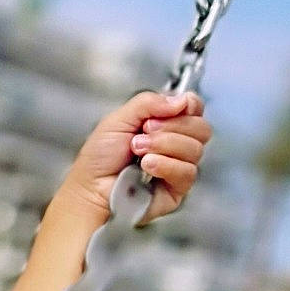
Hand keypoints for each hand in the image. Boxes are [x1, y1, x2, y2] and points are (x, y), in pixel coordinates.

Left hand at [62, 89, 211, 224]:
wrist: (88, 189)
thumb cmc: (99, 158)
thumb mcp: (118, 120)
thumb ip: (148, 103)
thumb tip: (182, 100)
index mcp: (165, 123)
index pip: (194, 108)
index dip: (188, 106)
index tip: (168, 110)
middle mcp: (176, 144)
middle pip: (201, 128)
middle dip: (172, 127)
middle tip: (143, 132)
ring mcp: (178, 167)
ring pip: (195, 149)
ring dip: (164, 145)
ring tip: (137, 151)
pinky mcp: (177, 190)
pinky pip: (187, 172)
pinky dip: (166, 165)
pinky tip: (147, 166)